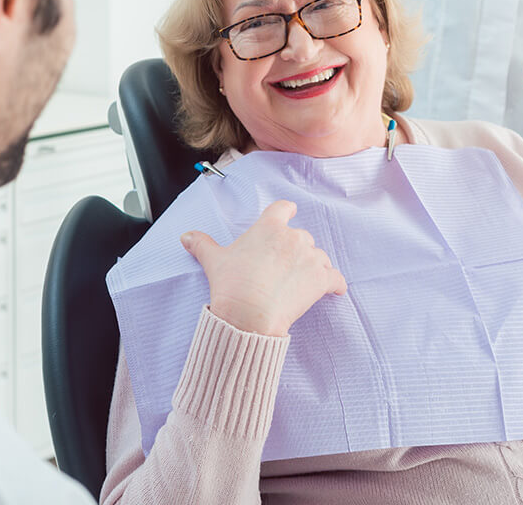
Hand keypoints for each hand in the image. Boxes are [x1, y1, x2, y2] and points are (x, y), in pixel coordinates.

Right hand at [180, 200, 346, 336]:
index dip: (286, 211)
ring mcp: (310, 257)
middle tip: (282, 267)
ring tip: (300, 282)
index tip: (288, 213)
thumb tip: (186, 237)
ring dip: (313, 266)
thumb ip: (202, 244)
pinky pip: (335, 279)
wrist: (249, 314)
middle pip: (301, 236)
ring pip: (318, 256)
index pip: (283, 208)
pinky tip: (335, 290)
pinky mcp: (321, 279)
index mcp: (269, 227)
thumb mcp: (214, 261)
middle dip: (295, 250)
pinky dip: (335, 284)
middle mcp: (293, 237)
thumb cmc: (232, 285)